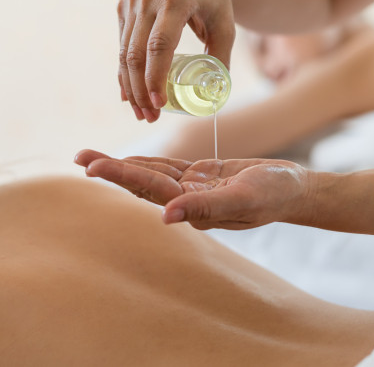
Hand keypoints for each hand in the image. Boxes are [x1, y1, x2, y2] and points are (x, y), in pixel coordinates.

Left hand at [74, 149, 314, 229]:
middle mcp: (187, 202)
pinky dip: (147, 161)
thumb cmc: (273, 194)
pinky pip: (168, 168)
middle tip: (79, 157)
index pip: (151, 189)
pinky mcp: (201, 176)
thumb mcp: (243, 199)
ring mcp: (193, 189)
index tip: (92, 168)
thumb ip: (205, 207)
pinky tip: (128, 158)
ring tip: (91, 158)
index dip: (122, 176)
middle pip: (142, 183)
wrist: (294, 189)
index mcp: (194, 209)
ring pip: (150, 174)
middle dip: (110, 170)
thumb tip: (164, 215)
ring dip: (122, 165)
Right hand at [117, 0, 235, 122]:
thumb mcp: (226, 29)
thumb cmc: (216, 3)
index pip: (160, 44)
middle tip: (151, 117)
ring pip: (125, 52)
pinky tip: (130, 95)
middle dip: (140, 90)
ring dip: (130, 87)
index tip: (160, 103)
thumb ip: (220, 60)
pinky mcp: (124, 6)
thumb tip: (212, 96)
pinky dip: (125, 72)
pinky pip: (122, 45)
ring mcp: (133, 0)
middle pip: (137, 53)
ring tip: (143, 113)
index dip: (156, 77)